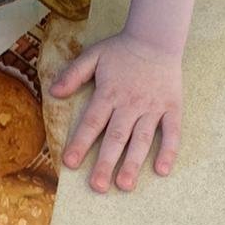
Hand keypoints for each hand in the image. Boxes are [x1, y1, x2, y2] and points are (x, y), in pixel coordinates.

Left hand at [46, 31, 181, 193]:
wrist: (156, 38)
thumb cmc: (122, 49)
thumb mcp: (93, 55)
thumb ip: (73, 74)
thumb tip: (53, 92)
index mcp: (109, 93)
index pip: (92, 122)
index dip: (80, 143)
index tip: (70, 164)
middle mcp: (130, 104)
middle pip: (116, 137)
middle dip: (105, 163)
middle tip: (97, 187)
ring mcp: (152, 107)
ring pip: (142, 139)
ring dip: (133, 163)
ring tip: (125, 185)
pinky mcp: (171, 108)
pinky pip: (172, 132)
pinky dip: (168, 151)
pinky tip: (162, 170)